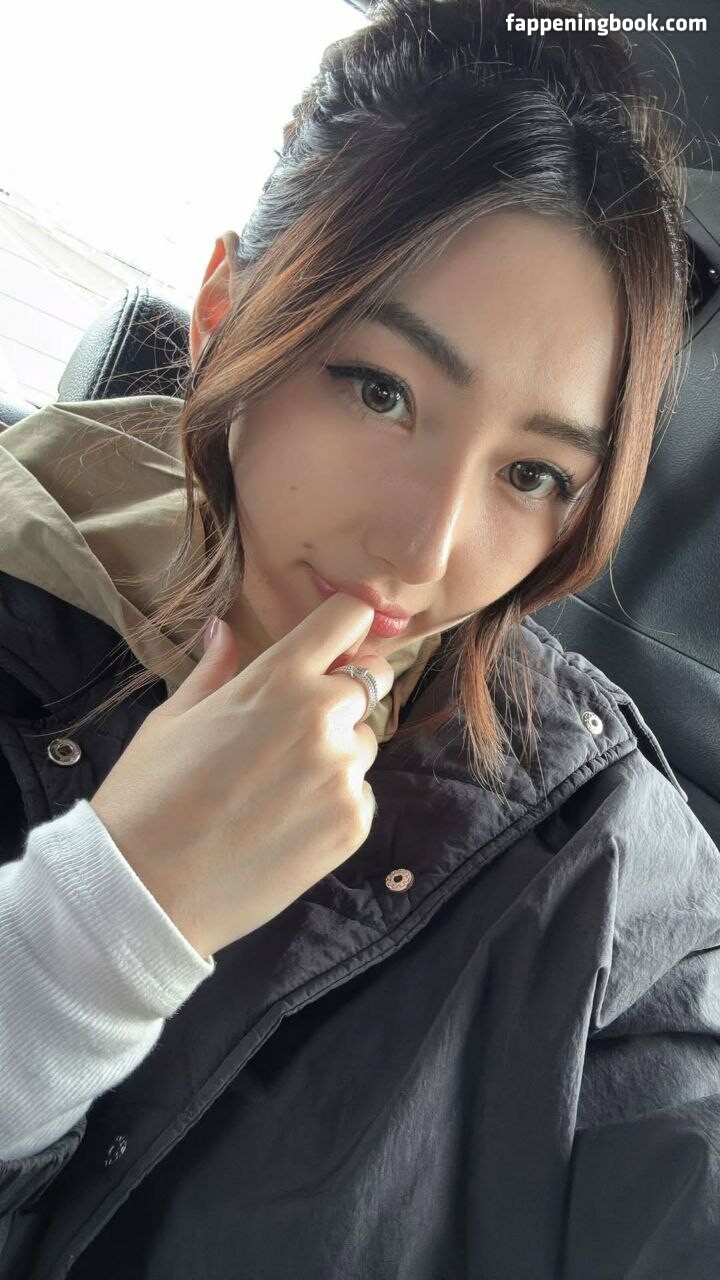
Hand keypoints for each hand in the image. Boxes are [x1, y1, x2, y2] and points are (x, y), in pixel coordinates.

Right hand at [90, 593, 394, 957]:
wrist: (148, 888)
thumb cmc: (149, 795)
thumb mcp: (174, 718)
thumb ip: (215, 668)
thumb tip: (224, 628)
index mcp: (279, 678)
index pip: (349, 618)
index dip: (344, 627)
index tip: (333, 642)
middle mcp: (323, 717)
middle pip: (373, 678)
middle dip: (347, 688)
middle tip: (301, 720)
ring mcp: (343, 773)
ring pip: (366, 741)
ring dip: (338, 751)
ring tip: (280, 784)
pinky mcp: (353, 823)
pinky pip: (360, 794)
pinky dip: (335, 801)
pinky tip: (286, 821)